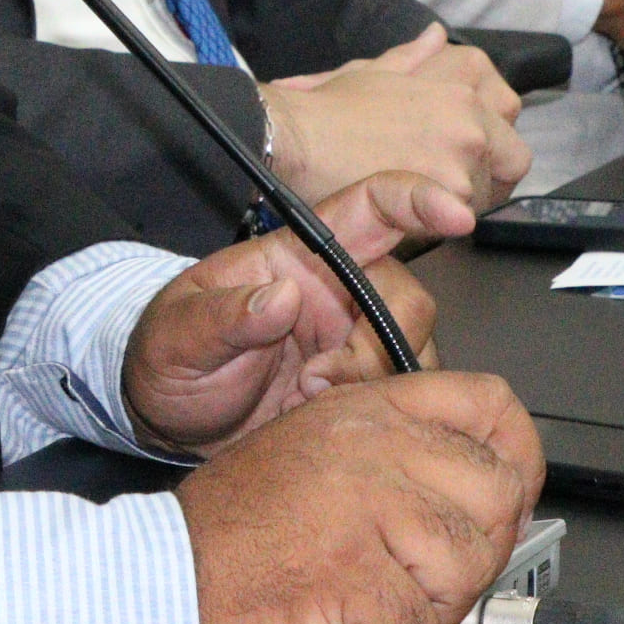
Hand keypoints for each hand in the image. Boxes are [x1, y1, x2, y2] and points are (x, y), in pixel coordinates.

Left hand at [120, 176, 466, 456]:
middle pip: (405, 296)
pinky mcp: (358, 392)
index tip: (455, 211)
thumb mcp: (177, 332)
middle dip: (378, 340)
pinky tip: (319, 421)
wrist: (168, 423)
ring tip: (307, 402)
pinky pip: (400, 398)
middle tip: (321, 377)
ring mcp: (351, 344)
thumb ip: (223, 315)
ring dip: (372, 385)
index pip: (369, 208)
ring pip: (411, 352)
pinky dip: (375, 416)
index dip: (416, 200)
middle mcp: (336, 294)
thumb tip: (278, 295)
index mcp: (296, 257)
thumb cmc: (169, 358)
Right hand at [181, 373, 544, 623]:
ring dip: (420, 614)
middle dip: (467, 559)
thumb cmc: (223, 538)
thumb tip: (478, 480)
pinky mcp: (354, 579)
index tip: (505, 498)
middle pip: (497, 498)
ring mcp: (363, 510)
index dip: (516, 457)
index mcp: (362, 412)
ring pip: (466, 571)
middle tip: (408, 578)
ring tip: (358, 604)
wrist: (154, 588)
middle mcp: (369, 448)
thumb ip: (388, 454)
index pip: (487, 403)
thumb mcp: (307, 455)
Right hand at [262, 25, 530, 212]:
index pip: (509, 114)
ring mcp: (464, 160)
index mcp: (461, 85)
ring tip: (414, 196)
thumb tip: (435, 36)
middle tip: (449, 181)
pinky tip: (408, 215)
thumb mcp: (372, 71)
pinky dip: (439, 220)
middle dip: (490, 172)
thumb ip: (414, 56)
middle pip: (513, 160)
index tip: (468, 151)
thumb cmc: (327, 109)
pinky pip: (461, 220)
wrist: (294, 140)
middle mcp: (472, 120)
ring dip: (459, 199)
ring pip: (487, 194)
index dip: (491, 138)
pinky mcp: (450, 199)